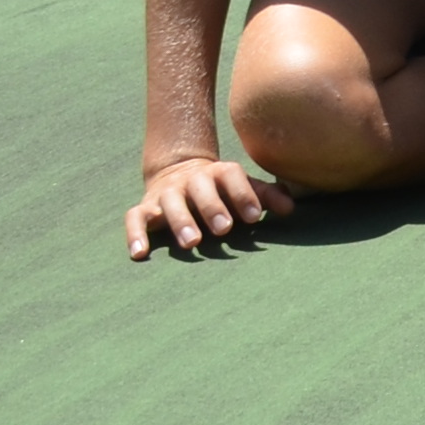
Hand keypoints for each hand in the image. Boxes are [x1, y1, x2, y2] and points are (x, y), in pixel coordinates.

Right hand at [124, 150, 293, 259]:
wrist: (179, 170)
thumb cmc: (220, 188)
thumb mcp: (242, 187)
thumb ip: (265, 197)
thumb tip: (289, 210)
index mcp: (219, 173)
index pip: (231, 176)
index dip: (243, 194)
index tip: (254, 217)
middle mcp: (191, 180)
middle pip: (200, 188)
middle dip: (212, 207)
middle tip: (223, 229)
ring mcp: (166, 193)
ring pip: (169, 202)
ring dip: (180, 221)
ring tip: (191, 243)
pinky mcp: (145, 207)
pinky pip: (134, 218)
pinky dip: (135, 234)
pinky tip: (140, 254)